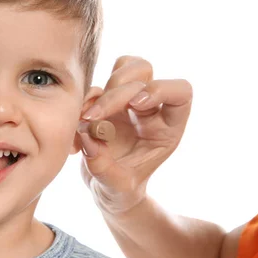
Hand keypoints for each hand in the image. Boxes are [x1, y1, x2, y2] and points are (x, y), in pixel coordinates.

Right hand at [78, 56, 192, 213]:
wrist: (107, 191)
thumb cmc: (122, 190)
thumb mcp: (117, 188)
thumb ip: (103, 167)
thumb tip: (87, 135)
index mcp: (167, 127)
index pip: (180, 91)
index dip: (159, 89)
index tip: (135, 105)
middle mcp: (150, 109)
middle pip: (144, 73)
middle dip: (115, 93)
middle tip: (92, 119)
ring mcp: (128, 102)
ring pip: (124, 67)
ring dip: (102, 90)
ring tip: (86, 120)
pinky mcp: (106, 101)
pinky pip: (95, 87)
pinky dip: (81, 106)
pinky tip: (77, 138)